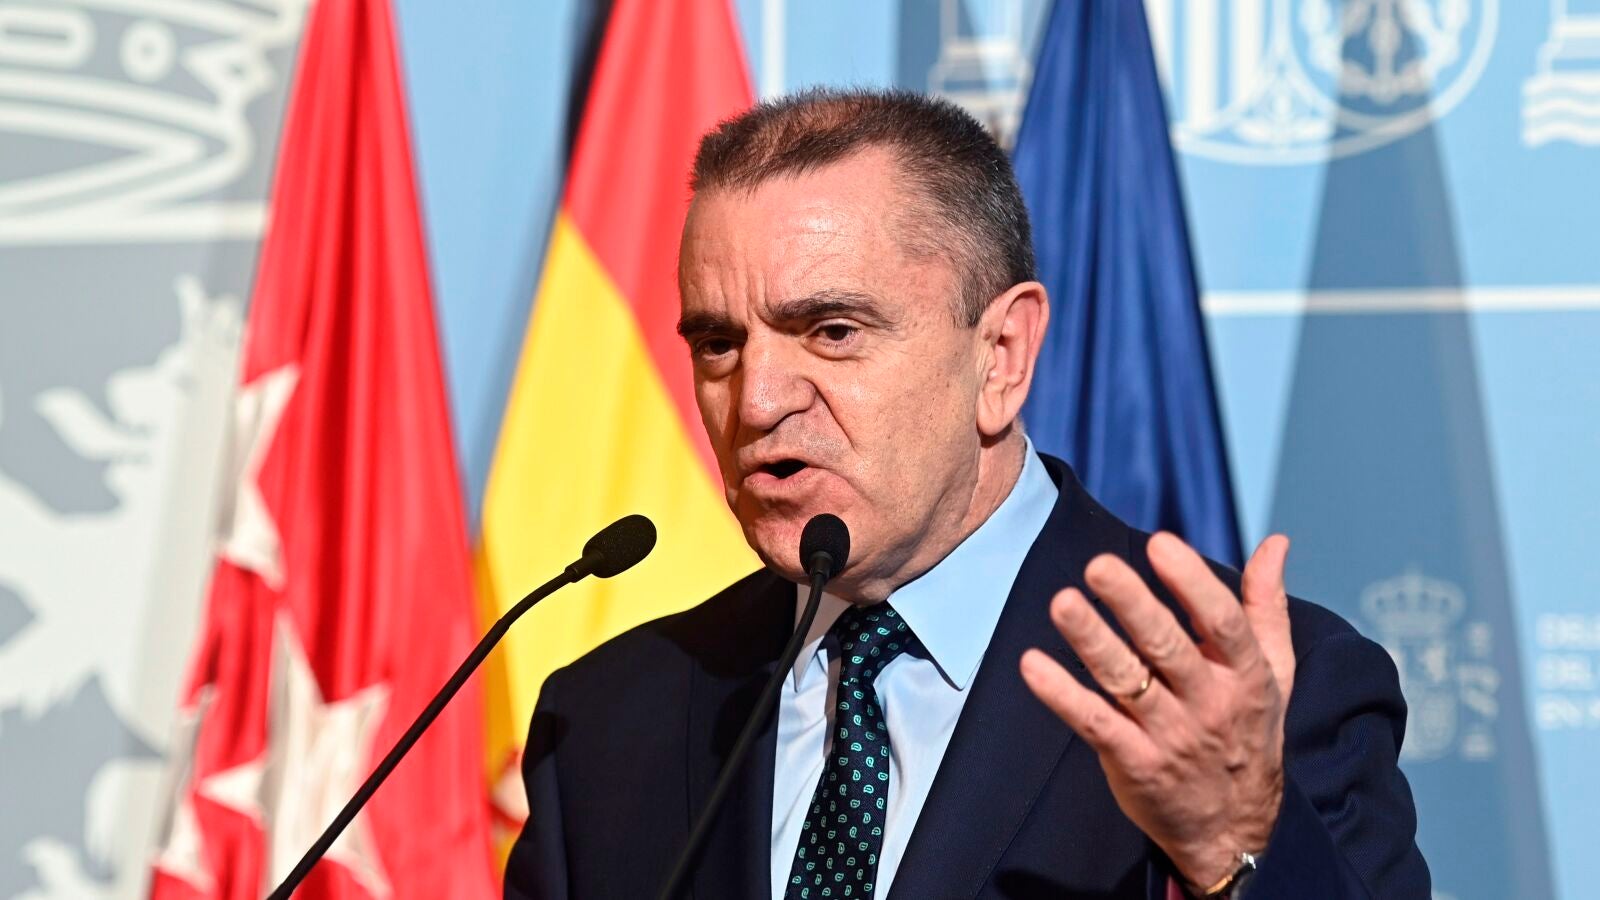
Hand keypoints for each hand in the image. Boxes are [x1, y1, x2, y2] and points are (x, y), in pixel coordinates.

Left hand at [1019, 533, 1294, 892]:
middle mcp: (1208, 703)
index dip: (1192, 583)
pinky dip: (1062, 696)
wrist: (1234, 830)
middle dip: (1133, 605)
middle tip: (1098, 566)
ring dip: (1092, 641)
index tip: (1161, 543)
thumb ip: (1267, 605)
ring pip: (1126, 681)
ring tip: (1061, 603)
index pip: (1223, 623)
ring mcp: (1169, 736)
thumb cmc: (1248, 732)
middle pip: (1168, 647)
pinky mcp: (1133, 762)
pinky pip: (1094, 723)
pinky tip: (1032, 665)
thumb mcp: (1276, 672)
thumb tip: (1275, 541)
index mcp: (1244, 674)